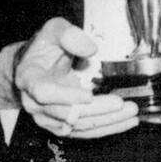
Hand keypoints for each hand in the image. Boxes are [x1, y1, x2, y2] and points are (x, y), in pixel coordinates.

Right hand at [13, 17, 137, 138]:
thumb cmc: (46, 46)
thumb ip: (70, 35)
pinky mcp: (61, 125)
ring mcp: (47, 117)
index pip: (44, 92)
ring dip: (105, 122)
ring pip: (77, 126)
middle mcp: (34, 102)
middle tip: (121, 104)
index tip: (89, 96)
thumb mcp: (54, 30)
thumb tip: (90, 49)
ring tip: (131, 114)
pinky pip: (83, 132)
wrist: (35, 63)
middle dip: (96, 110)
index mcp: (29, 78)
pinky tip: (125, 122)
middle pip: (66, 113)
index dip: (66, 96)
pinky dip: (105, 128)